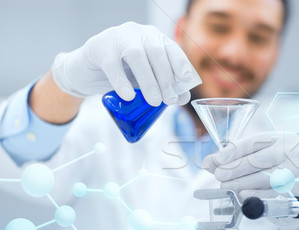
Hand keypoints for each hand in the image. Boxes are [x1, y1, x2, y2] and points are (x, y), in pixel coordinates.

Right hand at [51, 21, 200, 105]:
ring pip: (136, 56)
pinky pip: (112, 64)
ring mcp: (117, 37)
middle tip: (170, 99)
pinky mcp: (98, 47)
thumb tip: (183, 97)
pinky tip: (128, 96)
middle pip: (156, 52)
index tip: (187, 80)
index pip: (171, 48)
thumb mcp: (145, 79)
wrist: (86, 71)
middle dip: (165, 77)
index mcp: (153, 38)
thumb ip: (164, 86)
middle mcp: (138, 33)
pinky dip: (122, 81)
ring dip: (148, 80)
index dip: (180, 63)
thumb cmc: (122, 73)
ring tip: (154, 101)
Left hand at [204, 132, 298, 229]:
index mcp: (284, 138)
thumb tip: (210, 163)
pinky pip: (273, 194)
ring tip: (226, 186)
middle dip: (235, 168)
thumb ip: (238, 159)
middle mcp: (294, 151)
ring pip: (265, 177)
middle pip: (259, 159)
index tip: (215, 160)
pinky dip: (255, 195)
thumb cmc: (281, 171)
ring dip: (242, 183)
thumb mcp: (263, 159)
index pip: (254, 142)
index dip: (232, 151)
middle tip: (218, 175)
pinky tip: (242, 195)